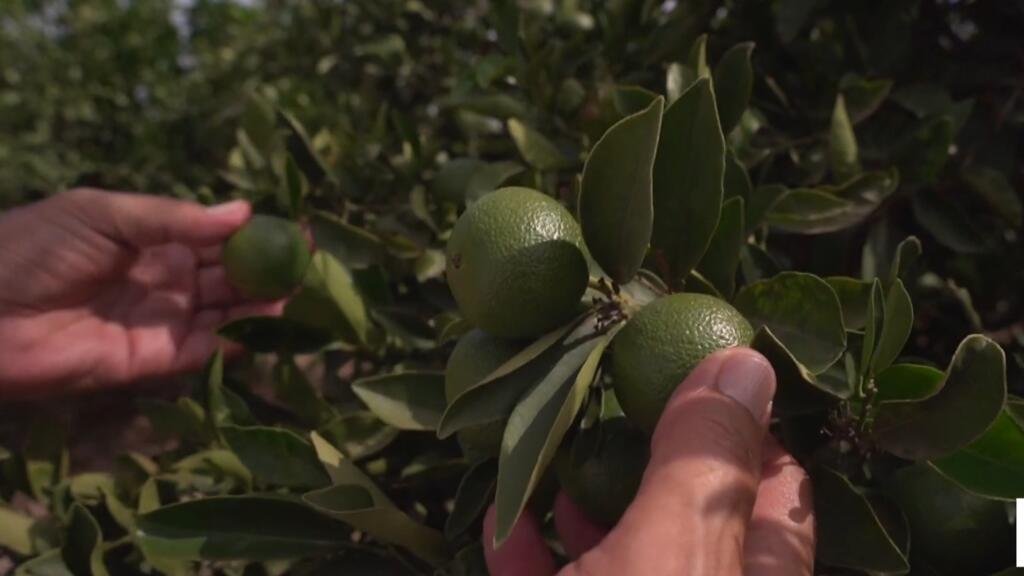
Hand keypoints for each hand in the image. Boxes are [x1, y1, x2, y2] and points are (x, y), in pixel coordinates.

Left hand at [0, 188, 278, 397]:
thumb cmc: (34, 248)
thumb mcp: (104, 215)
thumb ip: (174, 218)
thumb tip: (243, 213)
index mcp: (154, 240)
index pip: (220, 237)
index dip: (259, 234)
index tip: (299, 229)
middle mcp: (166, 281)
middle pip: (232, 277)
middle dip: (272, 271)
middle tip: (312, 265)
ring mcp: (162, 322)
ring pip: (227, 314)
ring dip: (263, 306)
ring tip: (300, 294)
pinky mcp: (153, 362)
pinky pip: (205, 352)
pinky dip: (236, 342)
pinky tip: (266, 328)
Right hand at [483, 348, 813, 575]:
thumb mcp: (668, 550)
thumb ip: (703, 460)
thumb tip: (747, 362)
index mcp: (751, 575)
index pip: (777, 485)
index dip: (739, 417)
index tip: (690, 362)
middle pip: (685, 506)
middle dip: (642, 444)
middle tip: (606, 382)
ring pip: (616, 542)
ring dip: (576, 492)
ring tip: (548, 438)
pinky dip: (528, 548)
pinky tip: (501, 519)